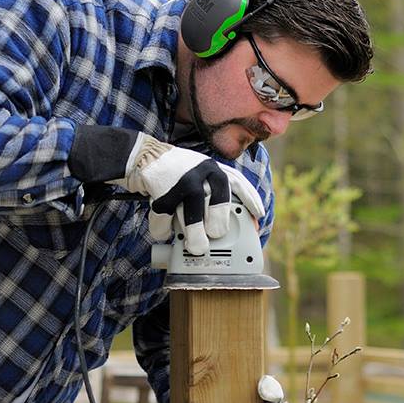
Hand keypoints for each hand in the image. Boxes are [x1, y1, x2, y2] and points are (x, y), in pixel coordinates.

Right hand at [121, 133, 264, 254]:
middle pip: (217, 202)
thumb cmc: (178, 171)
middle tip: (216, 236)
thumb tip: (231, 219)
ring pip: (192, 213)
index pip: (237, 184)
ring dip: (193, 233)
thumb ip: (214, 190)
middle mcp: (201, 172)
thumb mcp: (201, 172)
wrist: (145, 155)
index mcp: (213, 168)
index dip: (250, 201)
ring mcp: (182, 181)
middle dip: (218, 224)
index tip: (258, 217)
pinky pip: (166, 217)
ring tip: (195, 247)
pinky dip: (164, 228)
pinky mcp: (163, 190)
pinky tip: (164, 232)